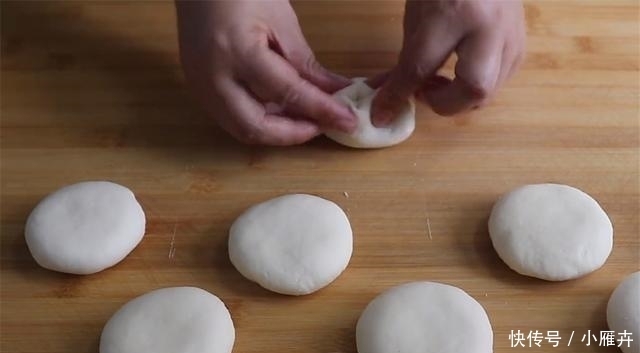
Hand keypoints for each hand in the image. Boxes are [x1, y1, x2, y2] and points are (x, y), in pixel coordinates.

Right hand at [176, 1, 355, 144]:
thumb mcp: (281, 22)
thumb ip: (306, 64)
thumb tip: (336, 94)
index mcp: (237, 52)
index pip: (288, 94)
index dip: (321, 111)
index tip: (347, 121)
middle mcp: (213, 78)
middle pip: (255, 128)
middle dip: (293, 134)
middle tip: (323, 126)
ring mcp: (200, 87)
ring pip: (241, 130)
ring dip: (276, 132)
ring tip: (305, 119)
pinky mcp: (198, 91)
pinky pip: (231, 118)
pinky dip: (259, 121)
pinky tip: (281, 112)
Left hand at [372, 0, 525, 123]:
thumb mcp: (416, 12)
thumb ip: (406, 56)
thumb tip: (388, 95)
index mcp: (456, 12)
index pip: (421, 66)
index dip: (397, 94)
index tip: (381, 114)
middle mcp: (492, 27)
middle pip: (474, 90)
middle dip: (444, 103)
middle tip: (422, 92)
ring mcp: (513, 36)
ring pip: (489, 91)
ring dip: (458, 98)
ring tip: (438, 81)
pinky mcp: (521, 43)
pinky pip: (499, 80)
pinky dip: (474, 87)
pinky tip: (458, 72)